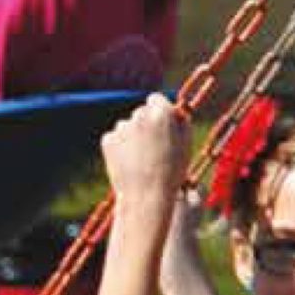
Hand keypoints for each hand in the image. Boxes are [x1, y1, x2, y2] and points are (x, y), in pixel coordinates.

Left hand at [101, 94, 190, 211]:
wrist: (146, 196)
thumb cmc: (171, 172)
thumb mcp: (186, 145)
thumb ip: (181, 122)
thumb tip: (174, 110)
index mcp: (161, 113)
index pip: (157, 99)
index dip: (161, 111)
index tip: (163, 123)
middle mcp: (139, 115)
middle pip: (142, 112)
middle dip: (147, 124)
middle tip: (156, 147)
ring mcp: (121, 127)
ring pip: (128, 126)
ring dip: (134, 137)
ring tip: (144, 160)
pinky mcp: (108, 139)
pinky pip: (116, 138)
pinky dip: (122, 148)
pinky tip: (131, 163)